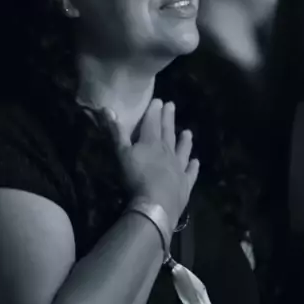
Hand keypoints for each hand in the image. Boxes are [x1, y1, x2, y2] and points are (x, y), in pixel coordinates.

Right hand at [109, 99, 198, 231]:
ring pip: (182, 150)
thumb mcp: (122, 153)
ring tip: (188, 132)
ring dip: (184, 141)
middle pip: (168, 132)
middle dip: (168, 118)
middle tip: (171, 105)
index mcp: (151, 142)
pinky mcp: (185, 183)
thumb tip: (107, 108)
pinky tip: (196, 162)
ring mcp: (179, 167)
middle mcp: (167, 151)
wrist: (156, 203)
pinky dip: (193, 166)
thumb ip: (116, 132)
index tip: (158, 100)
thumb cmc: (136, 178)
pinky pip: (191, 172)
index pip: (152, 122)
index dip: (154, 111)